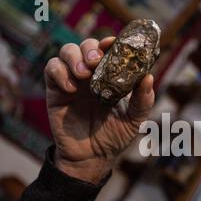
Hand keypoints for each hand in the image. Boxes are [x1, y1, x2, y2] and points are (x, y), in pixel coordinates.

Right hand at [44, 37, 154, 183]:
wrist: (92, 158)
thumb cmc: (115, 137)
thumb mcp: (134, 119)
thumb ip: (143, 100)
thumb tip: (148, 77)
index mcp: (110, 77)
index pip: (108, 50)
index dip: (110, 42)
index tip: (113, 42)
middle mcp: (91, 75)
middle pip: (86, 46)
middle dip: (91, 48)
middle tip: (97, 60)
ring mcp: (73, 81)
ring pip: (67, 51)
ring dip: (75, 57)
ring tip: (84, 74)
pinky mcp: (55, 91)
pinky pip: (51, 69)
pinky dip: (60, 72)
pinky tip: (71, 88)